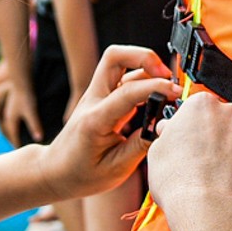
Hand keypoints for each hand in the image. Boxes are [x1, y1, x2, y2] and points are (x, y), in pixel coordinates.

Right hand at [0, 81, 40, 146]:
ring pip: (12, 128)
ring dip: (17, 135)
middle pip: (11, 135)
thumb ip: (35, 125)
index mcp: (11, 121)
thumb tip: (39, 139)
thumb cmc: (26, 96)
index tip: (23, 156)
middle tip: (22, 152)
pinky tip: (25, 127)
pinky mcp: (14, 107)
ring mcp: (10, 112)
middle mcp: (8, 118)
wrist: (21, 80)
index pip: (14, 139)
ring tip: (23, 141)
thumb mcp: (31, 112)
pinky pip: (15, 121)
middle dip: (17, 142)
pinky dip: (19, 127)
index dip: (19, 147)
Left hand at [42, 46, 176, 198]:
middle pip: (115, 56)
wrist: (55, 171)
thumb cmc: (80, 173)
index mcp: (95, 120)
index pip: (127, 92)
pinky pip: (124, 77)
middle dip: (145, 57)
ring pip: (120, 62)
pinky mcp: (102, 97)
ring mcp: (96, 96)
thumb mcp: (115, 168)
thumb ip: (141, 146)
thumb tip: (165, 128)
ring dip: (145, 66)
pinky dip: (143, 79)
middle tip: (166, 76)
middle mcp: (93, 100)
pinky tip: (155, 95)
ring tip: (166, 86)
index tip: (176, 93)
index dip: (155, 88)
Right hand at [147, 92, 231, 215]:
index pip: (199, 108)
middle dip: (217, 137)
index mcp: (203, 105)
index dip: (193, 127)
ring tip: (220, 177)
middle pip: (225, 121)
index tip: (190, 140)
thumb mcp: (158, 152)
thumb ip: (169, 134)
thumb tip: (170, 132)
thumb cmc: (179, 181)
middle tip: (205, 161)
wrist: (209, 210)